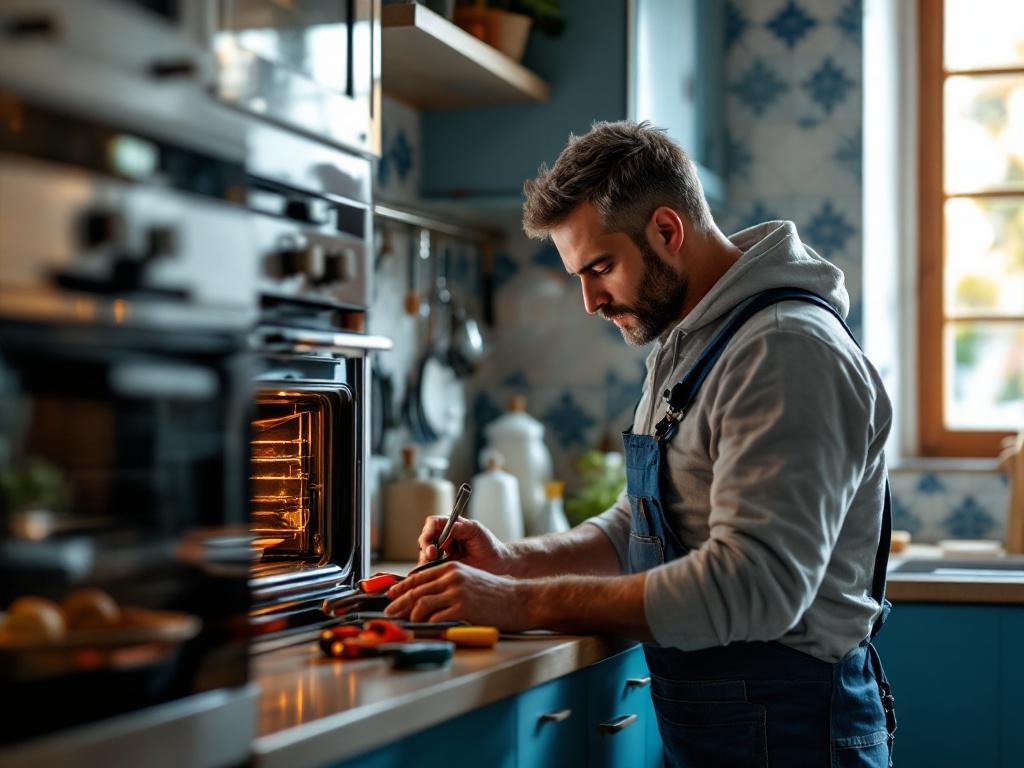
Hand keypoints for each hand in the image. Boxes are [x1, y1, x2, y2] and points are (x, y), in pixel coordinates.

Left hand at [384, 561, 530, 629]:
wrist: (520, 600)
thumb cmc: (497, 594)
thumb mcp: (470, 580)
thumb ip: (449, 584)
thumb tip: (426, 597)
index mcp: (452, 568)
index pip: (418, 577)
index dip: (401, 587)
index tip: (390, 596)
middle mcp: (452, 577)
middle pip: (415, 590)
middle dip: (397, 603)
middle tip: (388, 613)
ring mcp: (456, 592)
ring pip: (421, 604)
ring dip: (408, 615)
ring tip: (404, 623)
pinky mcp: (462, 608)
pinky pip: (435, 618)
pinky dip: (425, 626)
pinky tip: (421, 630)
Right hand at [417, 517, 513, 574]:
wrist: (497, 564)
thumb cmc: (489, 545)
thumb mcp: (477, 532)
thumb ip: (462, 527)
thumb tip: (448, 527)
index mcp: (452, 525)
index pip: (433, 523)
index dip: (428, 531)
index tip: (431, 542)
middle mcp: (444, 537)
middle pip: (425, 538)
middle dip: (426, 547)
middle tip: (433, 555)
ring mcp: (442, 552)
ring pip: (424, 553)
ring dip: (426, 559)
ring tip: (433, 563)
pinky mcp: (443, 565)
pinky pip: (430, 566)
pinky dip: (429, 569)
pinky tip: (433, 573)